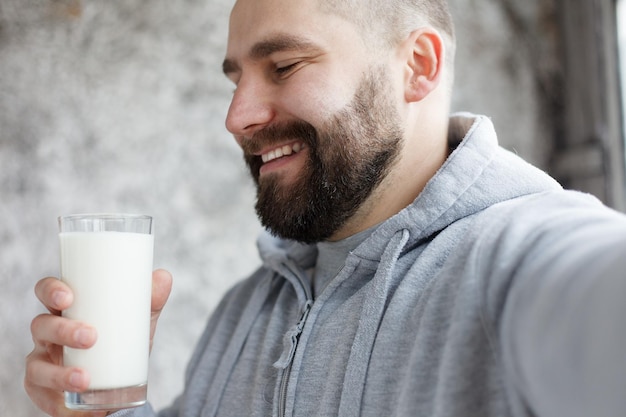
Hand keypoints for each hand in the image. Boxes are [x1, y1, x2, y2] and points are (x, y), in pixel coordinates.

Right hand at [24, 269, 172, 416]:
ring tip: (85, 380)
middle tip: (90, 337)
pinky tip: (79, 410)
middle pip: (41, 325)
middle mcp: (49, 333)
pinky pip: (42, 397)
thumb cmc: (122, 340)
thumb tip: (163, 276)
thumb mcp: (138, 321)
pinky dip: (58, 403)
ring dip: (58, 374)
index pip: (48, 291)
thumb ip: (150, 300)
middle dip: (62, 330)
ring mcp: (42, 361)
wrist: (122, 384)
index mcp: (68, 309)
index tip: (68, 297)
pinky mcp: (42, 390)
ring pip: (37, 366)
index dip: (51, 290)